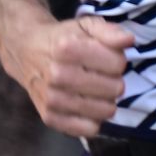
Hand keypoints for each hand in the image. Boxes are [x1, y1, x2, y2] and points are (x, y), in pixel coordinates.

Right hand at [4, 14, 133, 137]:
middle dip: (114, 81)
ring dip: (106, 101)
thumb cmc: (63, 38)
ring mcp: (52, 98)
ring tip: (95, 90)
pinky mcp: (49, 117)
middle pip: (114, 89)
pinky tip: (88, 106)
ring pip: (105, 111)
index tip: (107, 58)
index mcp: (68, 49)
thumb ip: (109, 31)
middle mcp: (58, 75)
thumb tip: (129, 40)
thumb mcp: (86, 26)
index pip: (118, 64)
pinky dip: (94, 120)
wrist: (26, 51)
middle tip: (101, 75)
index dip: (118, 60)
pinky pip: (88, 129)